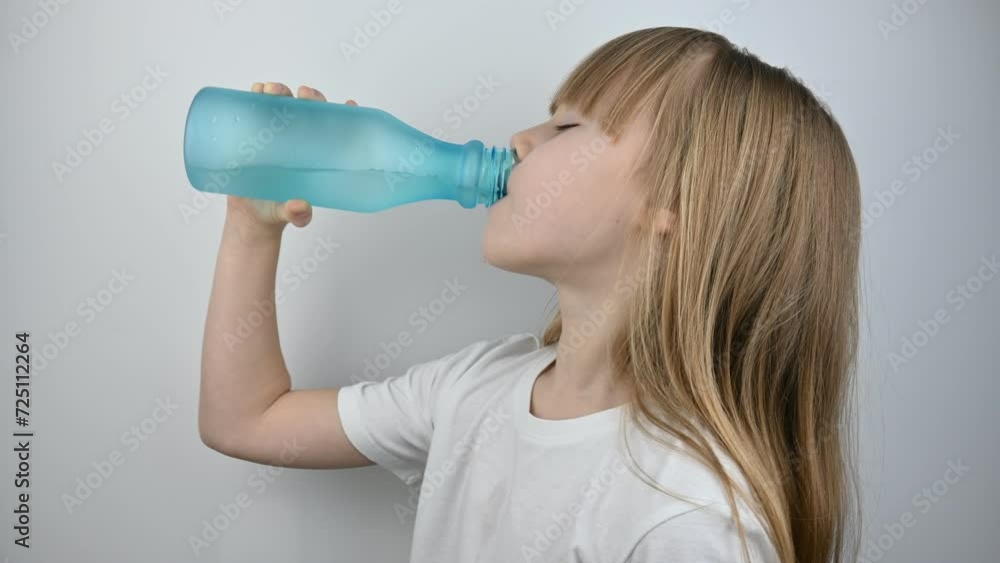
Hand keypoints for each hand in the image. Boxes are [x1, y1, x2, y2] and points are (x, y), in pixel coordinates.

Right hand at [225, 81, 358, 236]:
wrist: (250, 214)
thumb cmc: (279, 209)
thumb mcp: (291, 214)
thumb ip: (297, 214)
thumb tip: (300, 207)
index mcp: (316, 155)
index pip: (334, 130)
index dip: (345, 115)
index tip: (350, 105)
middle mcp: (298, 140)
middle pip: (308, 110)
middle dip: (310, 97)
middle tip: (304, 94)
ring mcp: (276, 135)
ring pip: (281, 104)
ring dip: (280, 92)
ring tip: (271, 91)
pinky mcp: (253, 133)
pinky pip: (255, 109)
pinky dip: (255, 96)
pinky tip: (255, 91)